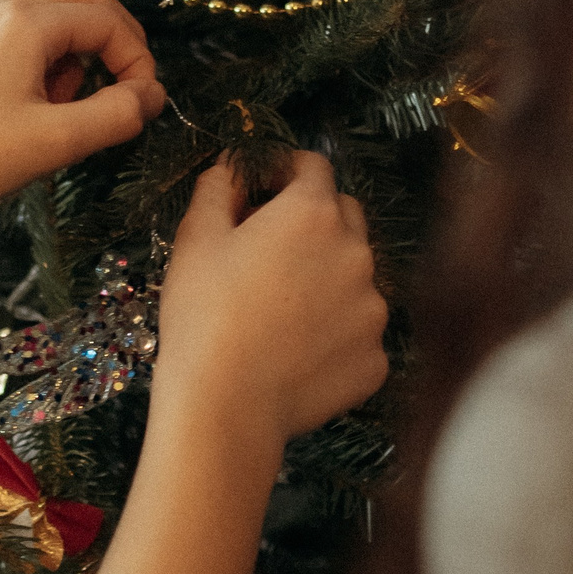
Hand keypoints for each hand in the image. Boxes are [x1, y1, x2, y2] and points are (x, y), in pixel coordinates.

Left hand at [0, 0, 167, 224]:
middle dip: (109, 38)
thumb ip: (116, 115)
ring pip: (35, 15)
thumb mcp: (53, 144)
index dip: (137, 59)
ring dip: (64, 54)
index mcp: (24, 21)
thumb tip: (152, 95)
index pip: (106, 20)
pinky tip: (7, 112)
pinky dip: (24, 61)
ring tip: (53, 113)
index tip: (140, 103)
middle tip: (119, 86)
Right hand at [156, 153, 388, 447]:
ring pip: (355, 277)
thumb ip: (218, 187)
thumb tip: (232, 166)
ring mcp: (374, 309)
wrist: (225, 406)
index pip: (313, 166)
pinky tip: (296, 351)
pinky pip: (358, 332)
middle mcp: (357, 253)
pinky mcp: (376, 358)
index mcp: (313, 213)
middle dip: (313, 221)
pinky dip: (334, 334)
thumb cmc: (204, 316)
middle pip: (344, 216)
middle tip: (270, 251)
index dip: (284, 172)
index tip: (263, 191)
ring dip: (327, 279)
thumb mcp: (196, 238)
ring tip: (281, 311)